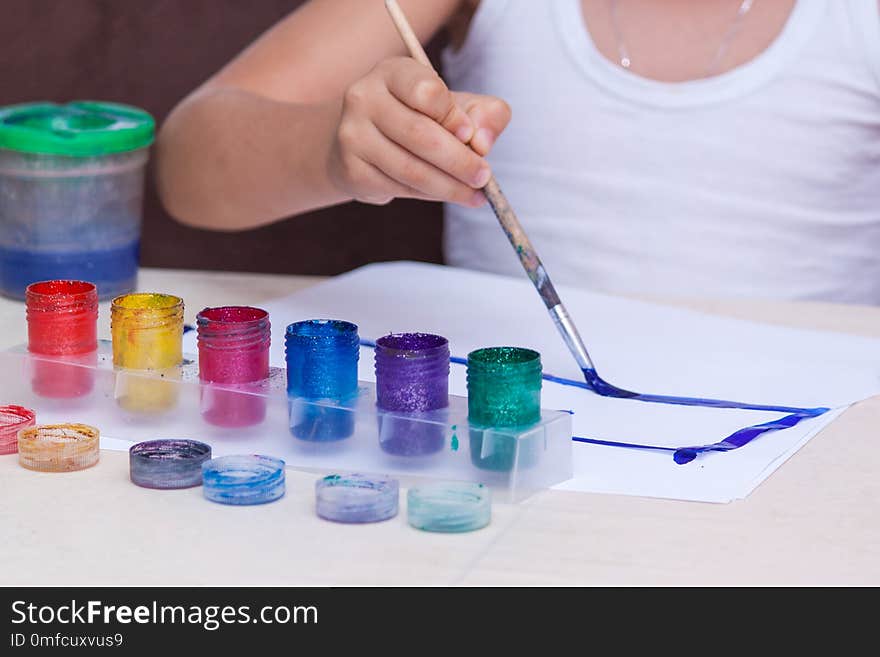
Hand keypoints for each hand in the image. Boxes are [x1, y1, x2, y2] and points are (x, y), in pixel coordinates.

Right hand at [327, 56, 510, 206]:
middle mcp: (364, 97)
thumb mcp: (460, 107)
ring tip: (475, 195)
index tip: (472, 136)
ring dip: (449, 187)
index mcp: (393, 72)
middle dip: (459, 161)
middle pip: (419, 134)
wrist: (372, 143)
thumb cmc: (425, 118)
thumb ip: (486, 114)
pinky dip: (429, 196)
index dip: (453, 117)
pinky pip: (398, 188)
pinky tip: (447, 194)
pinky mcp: (351, 169)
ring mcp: (352, 135)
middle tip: (484, 178)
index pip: (426, 91)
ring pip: (410, 168)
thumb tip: (483, 143)